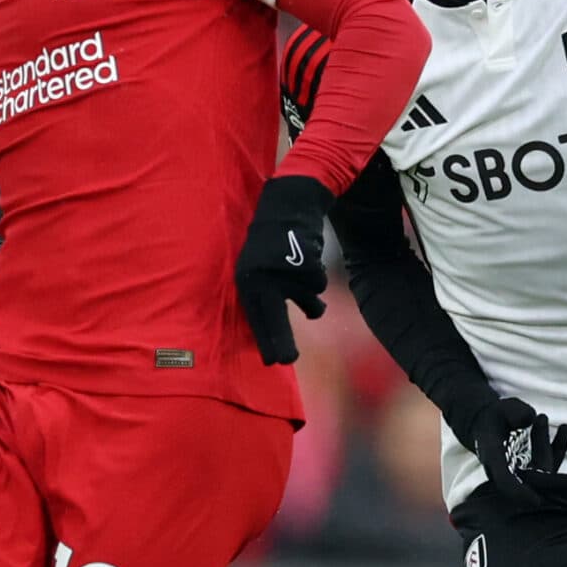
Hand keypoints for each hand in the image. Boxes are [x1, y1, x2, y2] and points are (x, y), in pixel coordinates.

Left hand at [234, 175, 331, 364]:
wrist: (288, 203)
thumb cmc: (271, 243)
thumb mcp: (256, 269)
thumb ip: (263, 296)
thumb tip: (273, 335)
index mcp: (247, 281)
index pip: (256, 318)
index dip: (266, 340)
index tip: (273, 363)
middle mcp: (262, 277)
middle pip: (275, 318)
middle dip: (282, 341)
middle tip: (288, 361)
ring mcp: (284, 270)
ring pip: (310, 302)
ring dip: (311, 298)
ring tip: (300, 274)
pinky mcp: (304, 261)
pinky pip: (319, 283)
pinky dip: (317, 275)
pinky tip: (307, 257)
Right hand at [461, 395, 566, 509]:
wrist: (485, 424)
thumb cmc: (492, 417)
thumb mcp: (499, 409)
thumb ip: (513, 413)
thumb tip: (530, 418)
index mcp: (493, 459)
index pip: (505, 481)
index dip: (519, 493)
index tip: (536, 502)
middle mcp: (509, 470)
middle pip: (537, 483)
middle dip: (565, 484)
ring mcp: (522, 469)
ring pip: (546, 468)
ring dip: (553, 447)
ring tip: (558, 423)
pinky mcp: (534, 464)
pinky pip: (551, 460)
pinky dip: (559, 446)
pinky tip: (565, 428)